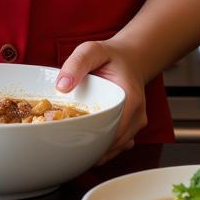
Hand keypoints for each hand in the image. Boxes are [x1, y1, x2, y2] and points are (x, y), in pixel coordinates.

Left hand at [55, 39, 147, 162]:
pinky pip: (116, 145)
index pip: (115, 132)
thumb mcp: (91, 51)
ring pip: (115, 148)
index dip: (94, 140)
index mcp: (131, 99)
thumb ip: (77, 63)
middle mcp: (137, 115)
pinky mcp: (130, 129)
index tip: (72, 140)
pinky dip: (101, 147)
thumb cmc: (111, 56)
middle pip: (114, 144)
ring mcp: (135, 124)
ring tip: (72, 145)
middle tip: (65, 145)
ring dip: (95, 149)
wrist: (130, 58)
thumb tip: (62, 85)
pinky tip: (85, 141)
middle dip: (91, 147)